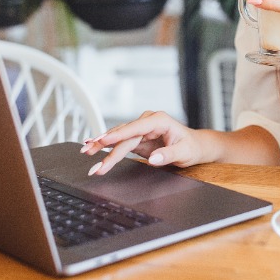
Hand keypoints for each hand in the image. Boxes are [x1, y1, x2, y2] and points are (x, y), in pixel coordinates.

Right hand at [79, 111, 212, 175]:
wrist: (194, 146)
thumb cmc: (191, 147)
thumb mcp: (184, 153)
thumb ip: (168, 155)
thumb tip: (153, 159)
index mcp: (158, 120)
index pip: (134, 128)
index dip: (118, 135)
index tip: (103, 140)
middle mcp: (147, 122)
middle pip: (122, 135)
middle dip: (105, 146)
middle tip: (89, 155)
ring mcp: (140, 129)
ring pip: (117, 137)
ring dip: (100, 145)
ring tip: (85, 152)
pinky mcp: (136, 138)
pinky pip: (119, 142)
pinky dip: (105, 146)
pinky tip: (91, 145)